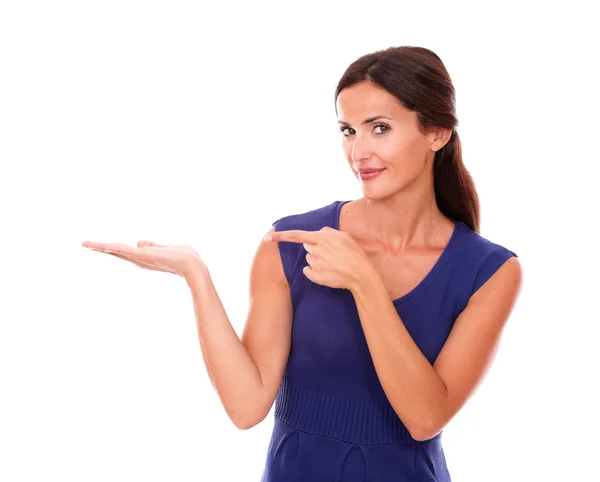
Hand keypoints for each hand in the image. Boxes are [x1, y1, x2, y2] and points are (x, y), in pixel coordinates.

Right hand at [81, 240, 204, 278]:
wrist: (193, 266)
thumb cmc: (183, 257)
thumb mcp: (165, 248)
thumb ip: (152, 246)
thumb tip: (138, 242)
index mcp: (144, 257)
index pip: (124, 251)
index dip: (111, 248)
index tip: (98, 246)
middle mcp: (140, 260)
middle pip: (117, 252)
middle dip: (101, 248)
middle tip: (84, 244)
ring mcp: (141, 259)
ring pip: (118, 251)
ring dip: (102, 247)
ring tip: (86, 243)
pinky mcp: (144, 256)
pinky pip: (127, 251)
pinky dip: (115, 248)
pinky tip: (104, 246)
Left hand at [264, 226, 372, 290]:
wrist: (360, 275)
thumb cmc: (354, 254)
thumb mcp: (344, 236)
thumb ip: (328, 232)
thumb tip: (318, 232)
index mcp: (321, 238)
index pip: (296, 235)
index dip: (280, 236)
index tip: (267, 237)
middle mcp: (315, 251)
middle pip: (307, 247)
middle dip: (315, 248)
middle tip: (331, 253)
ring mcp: (314, 264)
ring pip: (309, 259)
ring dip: (317, 260)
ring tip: (333, 263)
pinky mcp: (314, 276)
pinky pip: (308, 271)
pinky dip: (315, 271)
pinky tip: (328, 272)